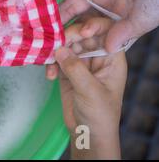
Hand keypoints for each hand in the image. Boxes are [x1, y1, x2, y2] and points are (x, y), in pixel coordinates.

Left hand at [53, 0, 158, 51]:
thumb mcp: (149, 9)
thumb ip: (128, 28)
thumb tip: (108, 48)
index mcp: (123, 15)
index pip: (98, 34)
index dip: (82, 44)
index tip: (63, 55)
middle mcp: (107, 1)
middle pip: (80, 21)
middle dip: (63, 32)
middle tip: (43, 43)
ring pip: (70, 0)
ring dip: (52, 11)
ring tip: (34, 23)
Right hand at [54, 17, 126, 158]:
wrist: (87, 134)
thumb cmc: (99, 114)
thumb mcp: (90, 90)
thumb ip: (75, 68)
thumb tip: (59, 49)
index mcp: (112, 58)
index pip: (106, 33)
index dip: (94, 27)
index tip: (80, 32)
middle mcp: (97, 57)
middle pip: (83, 35)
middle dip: (69, 37)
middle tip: (57, 44)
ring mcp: (81, 63)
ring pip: (67, 45)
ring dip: (56, 51)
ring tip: (49, 61)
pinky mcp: (67, 71)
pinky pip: (57, 59)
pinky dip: (51, 64)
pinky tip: (49, 75)